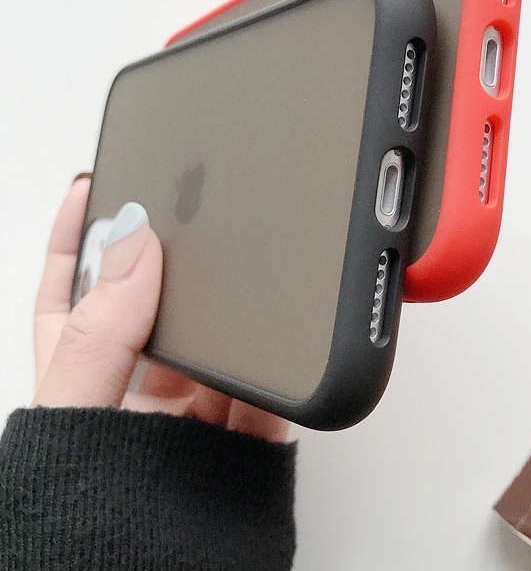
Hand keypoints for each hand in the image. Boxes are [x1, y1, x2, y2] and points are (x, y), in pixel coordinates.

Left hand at [33, 175, 289, 442]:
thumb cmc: (78, 518)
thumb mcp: (74, 422)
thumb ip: (99, 338)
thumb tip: (131, 248)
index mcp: (83, 380)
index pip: (72, 293)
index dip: (79, 237)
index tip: (93, 186)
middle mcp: (137, 393)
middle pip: (155, 307)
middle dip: (173, 263)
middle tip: (191, 215)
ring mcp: (192, 417)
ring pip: (218, 347)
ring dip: (233, 318)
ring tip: (245, 280)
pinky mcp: (240, 446)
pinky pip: (269, 396)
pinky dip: (280, 376)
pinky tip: (284, 352)